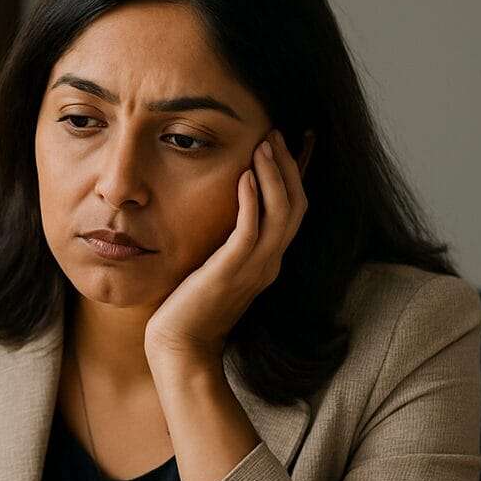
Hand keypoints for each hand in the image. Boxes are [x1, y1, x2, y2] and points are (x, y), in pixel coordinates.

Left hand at [143, 128, 311, 366]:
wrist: (179, 347)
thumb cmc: (188, 307)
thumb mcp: (215, 266)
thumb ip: (226, 240)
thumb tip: (224, 210)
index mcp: (268, 260)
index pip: (295, 209)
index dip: (299, 174)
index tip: (300, 139)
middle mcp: (269, 263)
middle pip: (296, 206)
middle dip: (289, 165)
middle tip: (276, 133)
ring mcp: (254, 269)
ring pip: (281, 214)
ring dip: (275, 175)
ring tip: (266, 143)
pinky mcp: (231, 273)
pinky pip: (250, 232)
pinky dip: (252, 202)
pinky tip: (245, 176)